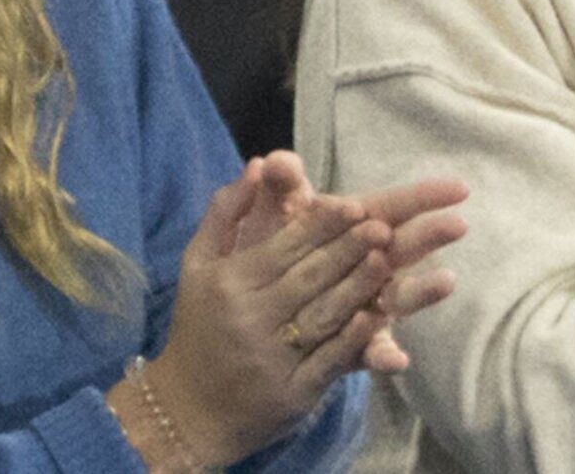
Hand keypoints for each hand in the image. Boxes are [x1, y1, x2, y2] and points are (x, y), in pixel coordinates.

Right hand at [139, 169, 395, 463]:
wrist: (187, 410)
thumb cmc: (197, 328)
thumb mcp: (196, 265)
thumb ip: (224, 213)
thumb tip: (255, 164)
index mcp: (230, 283)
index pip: (283, 248)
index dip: (320, 226)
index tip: (353, 205)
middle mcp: (250, 318)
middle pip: (308, 277)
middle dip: (347, 249)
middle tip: (383, 225)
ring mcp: (272, 358)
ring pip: (322, 314)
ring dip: (358, 286)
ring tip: (387, 260)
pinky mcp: (293, 392)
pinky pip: (328, 359)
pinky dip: (354, 339)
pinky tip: (377, 318)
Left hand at [233, 151, 467, 371]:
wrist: (250, 309)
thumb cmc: (267, 252)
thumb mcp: (272, 218)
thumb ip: (280, 190)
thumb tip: (277, 162)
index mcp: (351, 228)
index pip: (393, 208)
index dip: (423, 196)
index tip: (458, 188)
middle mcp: (366, 266)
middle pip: (402, 248)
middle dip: (428, 236)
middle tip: (457, 225)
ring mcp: (364, 306)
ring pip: (396, 299)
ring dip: (420, 293)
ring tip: (445, 283)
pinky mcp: (351, 346)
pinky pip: (370, 353)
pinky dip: (383, 355)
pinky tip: (394, 361)